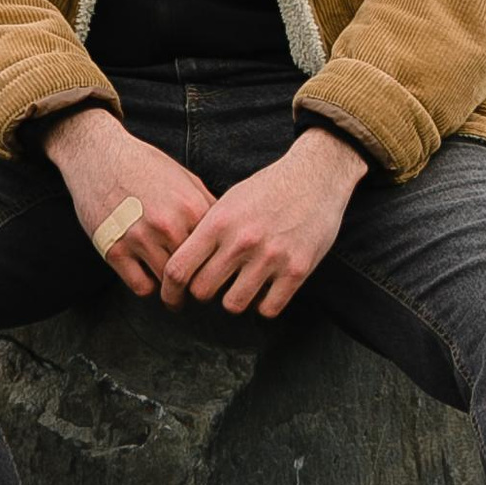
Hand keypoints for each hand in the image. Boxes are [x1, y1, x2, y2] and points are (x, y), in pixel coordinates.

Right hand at [45, 108, 214, 298]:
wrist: (99, 155)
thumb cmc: (144, 165)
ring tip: (174, 290)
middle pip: (195, 273)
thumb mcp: (185, 178)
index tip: (214, 273)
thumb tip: (227, 234)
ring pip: (169, 284)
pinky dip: (148, 287)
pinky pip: (141, 286)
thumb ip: (206, 206)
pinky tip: (149, 278)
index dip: (217, 266)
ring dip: (172, 290)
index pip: (217, 252)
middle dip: (197, 283)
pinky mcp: (115, 250)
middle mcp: (168, 225)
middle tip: (195, 288)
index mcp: (192, 208)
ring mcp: (140, 238)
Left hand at [162, 126, 366, 319]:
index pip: (178, 268)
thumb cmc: (268, 188)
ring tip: (241, 286)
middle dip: (204, 293)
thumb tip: (181, 261)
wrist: (315, 176)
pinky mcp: (297, 270)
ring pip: (234, 305)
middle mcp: (242, 241)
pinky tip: (266, 290)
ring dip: (234, 299)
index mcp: (219, 222)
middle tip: (213, 287)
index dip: (170, 290)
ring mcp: (271, 257)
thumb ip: (206, 231)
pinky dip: (264, 305)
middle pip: (203, 291)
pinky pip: (268, 308)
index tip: (173, 298)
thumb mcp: (229, 201)